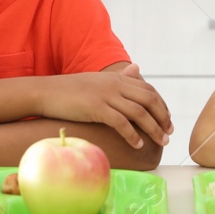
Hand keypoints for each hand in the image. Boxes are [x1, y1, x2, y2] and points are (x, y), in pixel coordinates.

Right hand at [37, 65, 171, 149]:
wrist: (46, 92)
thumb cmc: (71, 90)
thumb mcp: (98, 80)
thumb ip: (119, 76)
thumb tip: (137, 68)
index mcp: (117, 78)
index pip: (148, 90)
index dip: (162, 105)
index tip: (168, 120)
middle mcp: (115, 85)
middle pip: (149, 100)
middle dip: (163, 118)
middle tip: (169, 133)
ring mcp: (106, 96)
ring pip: (139, 113)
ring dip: (154, 129)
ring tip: (161, 142)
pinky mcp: (96, 108)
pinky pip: (121, 123)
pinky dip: (133, 135)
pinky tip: (138, 145)